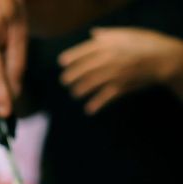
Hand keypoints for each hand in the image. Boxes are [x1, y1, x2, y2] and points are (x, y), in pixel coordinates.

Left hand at [59, 27, 182, 113]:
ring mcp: (114, 73)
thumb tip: (93, 33)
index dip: (72, 57)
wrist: (162, 59)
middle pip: (84, 68)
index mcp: (110, 44)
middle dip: (71, 76)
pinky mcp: (120, 86)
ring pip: (90, 83)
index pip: (86, 50)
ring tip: (75, 94)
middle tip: (65, 81)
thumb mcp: (127, 34)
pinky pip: (104, 97)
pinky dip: (96, 104)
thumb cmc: (145, 45)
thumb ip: (108, 34)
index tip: (61, 63)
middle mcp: (109, 58)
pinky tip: (89, 110)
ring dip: (80, 90)